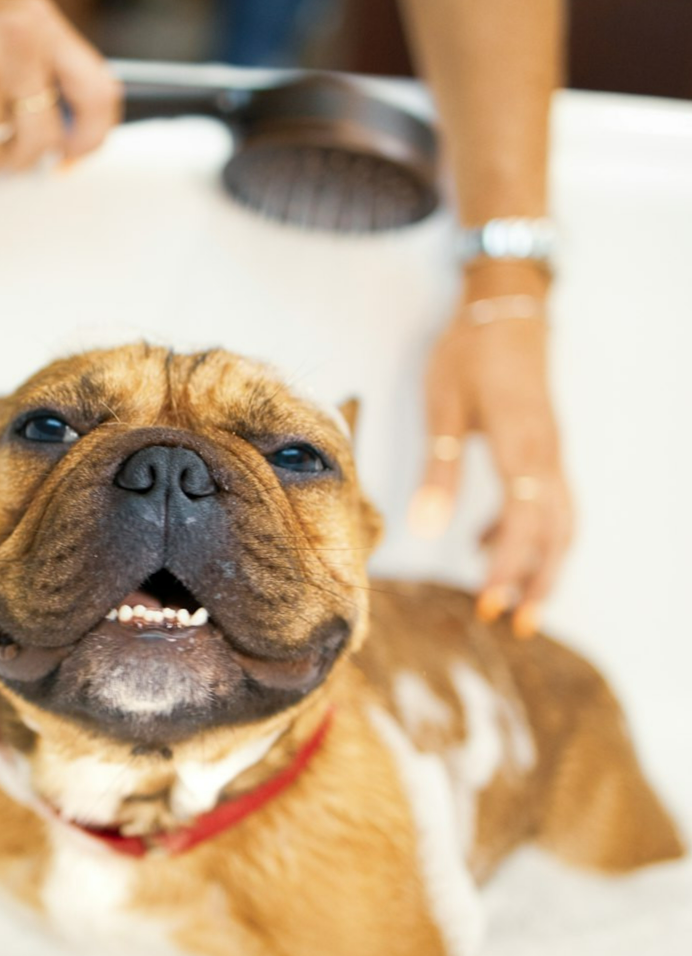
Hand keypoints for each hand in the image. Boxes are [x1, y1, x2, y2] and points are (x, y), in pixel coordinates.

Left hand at [409, 273, 573, 636]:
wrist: (507, 305)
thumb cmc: (471, 350)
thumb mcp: (443, 405)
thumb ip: (438, 468)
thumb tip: (423, 527)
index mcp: (522, 449)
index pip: (524, 525)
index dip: (509, 570)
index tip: (489, 606)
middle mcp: (547, 457)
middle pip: (555, 534)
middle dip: (538, 581)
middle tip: (518, 624)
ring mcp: (551, 452)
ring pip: (559, 522)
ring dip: (541, 564)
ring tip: (516, 602)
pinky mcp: (544, 447)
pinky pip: (547, 501)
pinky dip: (527, 531)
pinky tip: (486, 544)